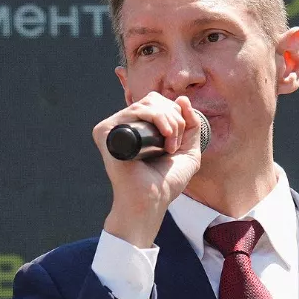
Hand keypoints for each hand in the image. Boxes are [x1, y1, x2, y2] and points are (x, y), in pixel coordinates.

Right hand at [95, 92, 203, 246]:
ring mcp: (114, 127)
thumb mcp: (188, 150)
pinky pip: (137, 110)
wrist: (152, 200)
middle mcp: (125, 125)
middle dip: (175, 119)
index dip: (175, 115)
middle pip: (154, 100)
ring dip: (169, 122)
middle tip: (175, 145)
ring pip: (148, 104)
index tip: (178, 142)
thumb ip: (192, 125)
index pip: (158, 103)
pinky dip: (158, 119)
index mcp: (139, 128)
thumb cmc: (166, 182)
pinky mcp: (106, 131)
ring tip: (170, 146)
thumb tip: (182, 99)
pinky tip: (164, 138)